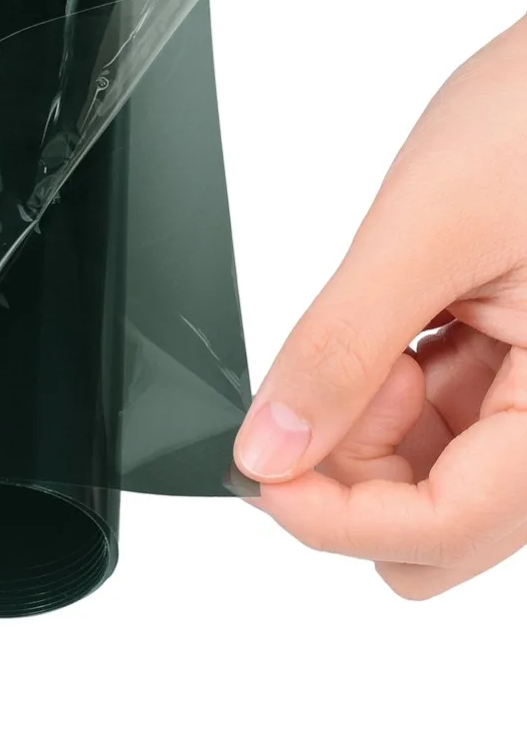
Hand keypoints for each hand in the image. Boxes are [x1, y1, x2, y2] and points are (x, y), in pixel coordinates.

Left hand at [233, 9, 526, 599]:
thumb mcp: (425, 233)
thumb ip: (341, 349)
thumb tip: (268, 450)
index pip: (443, 526)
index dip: (335, 518)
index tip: (258, 473)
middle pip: (430, 527)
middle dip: (354, 473)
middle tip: (334, 376)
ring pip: (423, 482)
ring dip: (370, 425)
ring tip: (390, 322)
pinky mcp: (506, 382)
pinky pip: (431, 429)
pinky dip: (389, 395)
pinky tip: (402, 328)